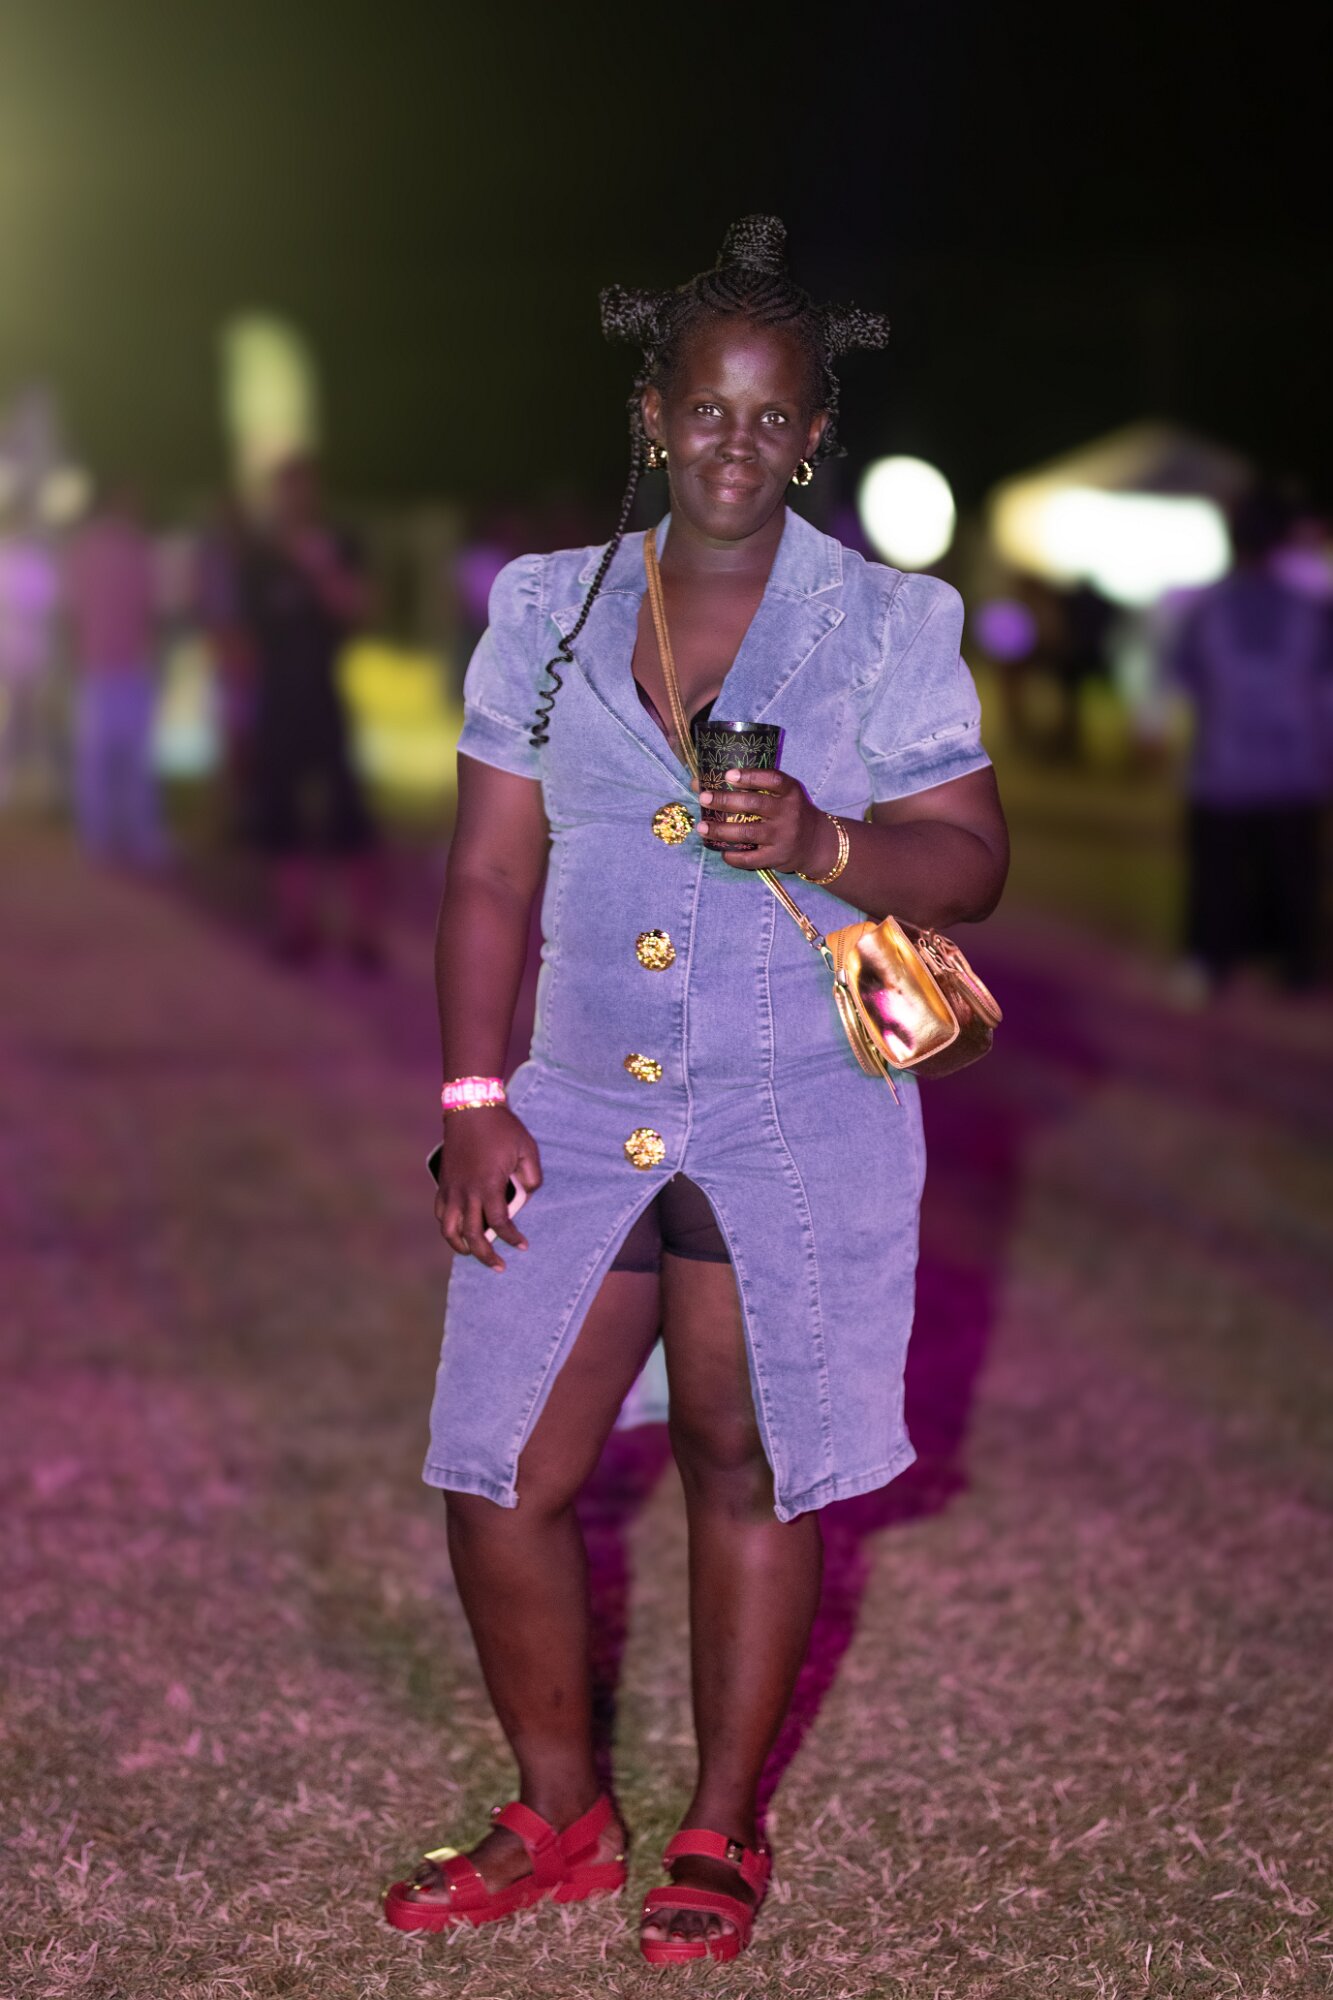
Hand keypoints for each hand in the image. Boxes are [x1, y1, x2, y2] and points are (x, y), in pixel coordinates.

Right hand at [433, 1107, 541, 1271]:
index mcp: (488, 1186)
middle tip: (500, 1266)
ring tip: (473, 1254)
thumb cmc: (501, 1128)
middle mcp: (466, 1192)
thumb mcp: (527, 1149)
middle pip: (472, 1235)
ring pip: (449, 1229)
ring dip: (461, 1246)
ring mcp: (451, 1189)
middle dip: (486, 1255)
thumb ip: (532, 1176)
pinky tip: (458, 1231)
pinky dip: (448, 1227)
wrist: (470, 1108)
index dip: (512, 1238)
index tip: (522, 1245)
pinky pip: (441, 1213)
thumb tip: (528, 1193)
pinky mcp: (444, 1183)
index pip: (499, 1224)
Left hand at [695, 768, 831, 874]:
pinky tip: (721, 851)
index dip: (750, 776)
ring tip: (702, 828)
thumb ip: (754, 787)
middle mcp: (789, 812)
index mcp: (791, 792)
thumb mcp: (783, 795)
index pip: (772, 779)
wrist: (815, 843)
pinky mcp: (778, 857)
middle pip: (754, 804)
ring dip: (721, 830)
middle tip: (704, 798)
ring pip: (747, 832)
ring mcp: (783, 836)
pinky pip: (751, 859)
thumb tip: (703, 781)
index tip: (728, 775)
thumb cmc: (790, 813)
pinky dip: (733, 856)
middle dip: (725, 801)